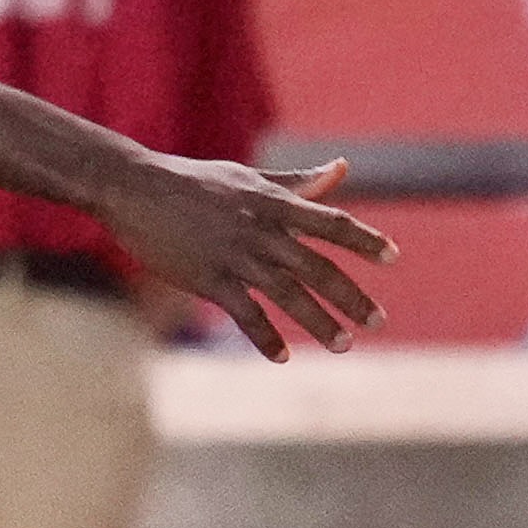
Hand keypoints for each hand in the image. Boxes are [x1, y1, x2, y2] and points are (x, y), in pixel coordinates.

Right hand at [95, 152, 392, 358]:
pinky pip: (245, 314)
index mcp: (273, 203)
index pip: (331, 223)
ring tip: (343, 345)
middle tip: (377, 321)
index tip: (393, 257)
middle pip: (318, 267)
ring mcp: (235, 256)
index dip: (364, 240)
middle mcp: (261, 230)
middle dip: (351, 297)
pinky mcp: (208, 278)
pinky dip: (265, 338)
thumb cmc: (192, 182)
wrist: (134, 188)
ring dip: (319, 323)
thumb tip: (341, 169)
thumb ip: (297, 183)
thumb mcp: (249, 179)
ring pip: (288, 295)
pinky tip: (282, 358)